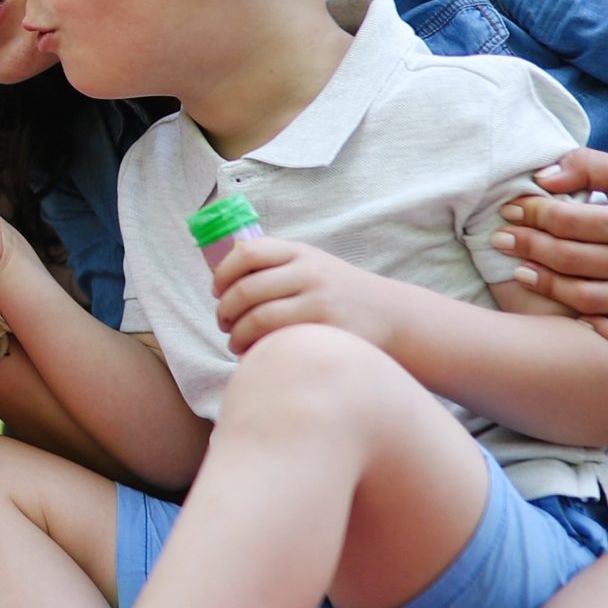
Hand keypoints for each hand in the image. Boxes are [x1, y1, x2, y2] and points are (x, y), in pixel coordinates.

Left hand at [212, 239, 401, 354]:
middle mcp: (310, 273)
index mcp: (300, 252)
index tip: (216, 292)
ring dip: (237, 335)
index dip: (222, 274)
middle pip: (246, 290)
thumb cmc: (337, 291)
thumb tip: (220, 277)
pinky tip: (256, 355)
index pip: (247, 253)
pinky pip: (280, 341)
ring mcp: (320, 302)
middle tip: (223, 324)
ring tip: (235, 344)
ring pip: (259, 319)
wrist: (391, 314)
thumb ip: (274, 265)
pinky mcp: (328, 331)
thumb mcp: (311, 264)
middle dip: (225, 311)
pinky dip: (259, 350)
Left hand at [495, 148, 607, 329]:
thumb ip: (587, 167)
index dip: (532, 214)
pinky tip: (572, 318)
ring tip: (519, 272)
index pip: (569, 222)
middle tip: (500, 240)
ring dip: (547, 287)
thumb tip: (541, 177)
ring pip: (587, 299)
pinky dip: (600, 332)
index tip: (509, 210)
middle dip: (528, 248)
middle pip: (571, 261)